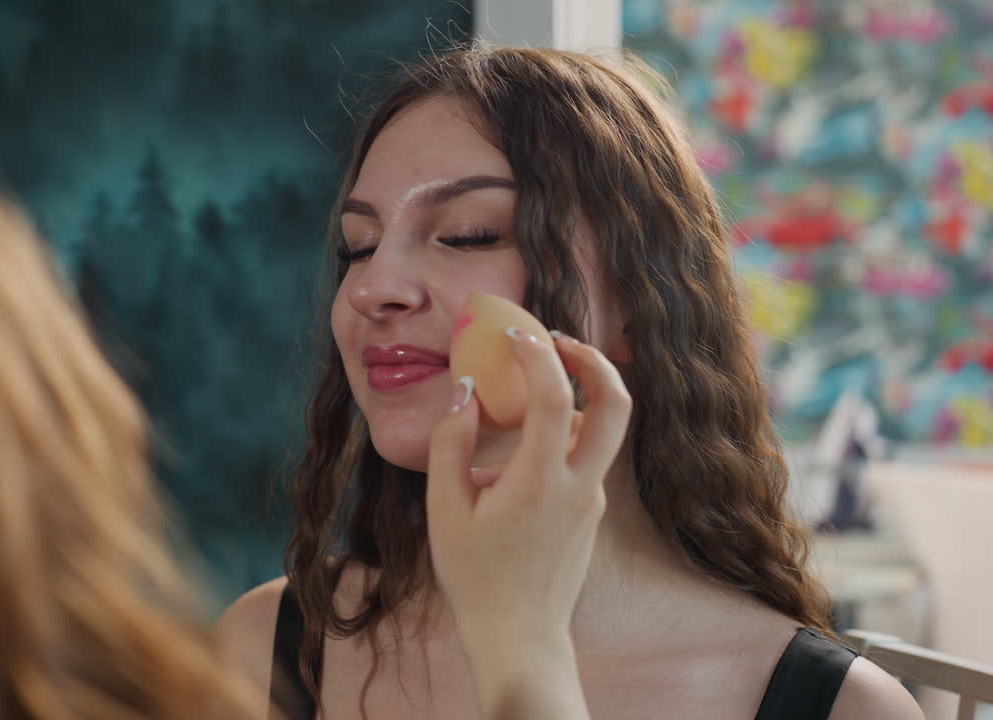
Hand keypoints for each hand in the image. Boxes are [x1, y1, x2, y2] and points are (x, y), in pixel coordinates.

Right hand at [427, 330, 631, 717]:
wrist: (519, 635)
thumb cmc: (475, 576)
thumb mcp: (445, 509)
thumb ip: (451, 443)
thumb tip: (463, 390)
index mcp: (542, 481)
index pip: (555, 396)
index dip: (536, 354)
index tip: (512, 333)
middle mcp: (580, 485)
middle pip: (617, 402)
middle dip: (593, 358)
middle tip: (556, 339)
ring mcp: (593, 499)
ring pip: (604, 428)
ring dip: (578, 394)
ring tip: (531, 388)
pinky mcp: (591, 512)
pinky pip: (587, 456)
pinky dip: (565, 431)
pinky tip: (522, 446)